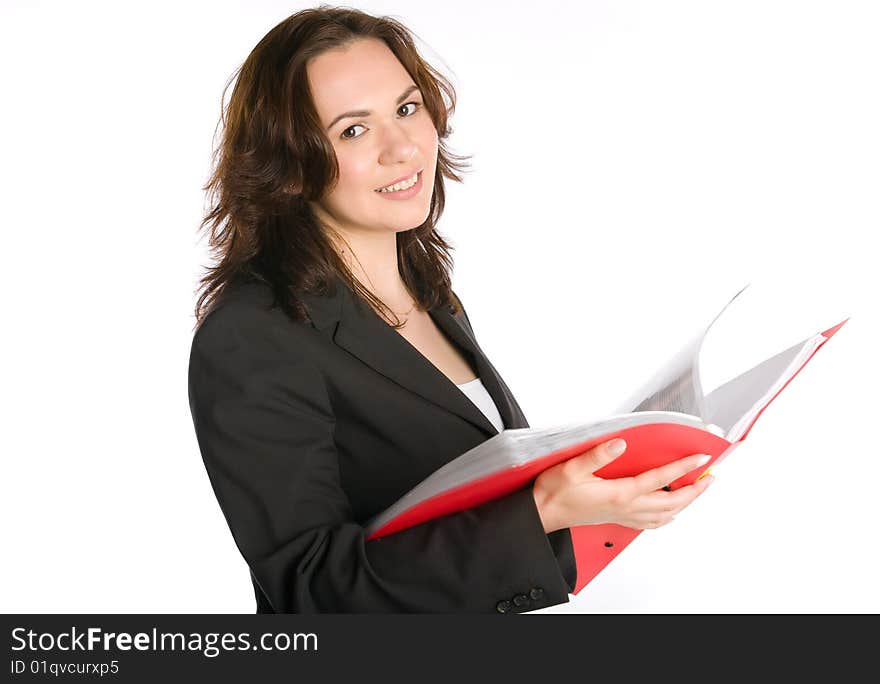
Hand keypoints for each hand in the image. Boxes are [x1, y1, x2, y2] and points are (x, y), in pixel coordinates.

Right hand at [531, 437, 713, 533]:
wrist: (543, 513)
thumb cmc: (555, 492)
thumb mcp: (572, 468)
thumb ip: (598, 455)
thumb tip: (620, 443)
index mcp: (620, 494)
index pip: (660, 480)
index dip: (682, 468)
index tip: (700, 459)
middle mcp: (626, 508)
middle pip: (672, 502)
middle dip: (695, 490)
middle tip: (710, 477)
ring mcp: (623, 516)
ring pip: (665, 515)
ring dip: (685, 503)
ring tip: (696, 491)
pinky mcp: (617, 518)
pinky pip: (651, 522)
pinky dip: (667, 516)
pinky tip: (669, 511)